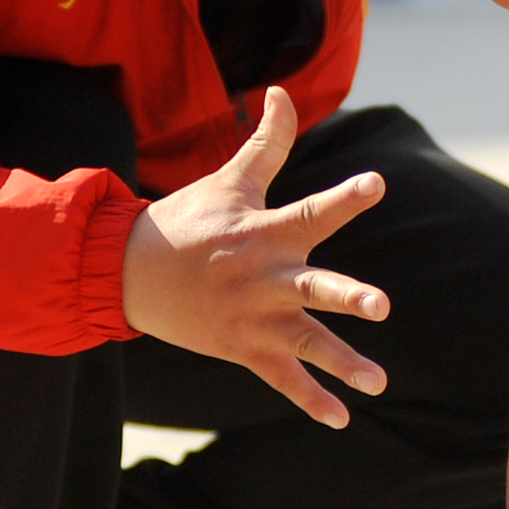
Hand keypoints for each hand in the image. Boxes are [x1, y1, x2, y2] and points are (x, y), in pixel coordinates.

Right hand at [121, 88, 388, 426]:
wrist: (127, 272)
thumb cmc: (188, 221)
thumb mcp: (228, 179)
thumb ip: (268, 142)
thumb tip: (281, 90)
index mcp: (264, 232)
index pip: (313, 210)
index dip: (345, 196)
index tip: (376, 183)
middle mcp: (264, 278)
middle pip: (313, 287)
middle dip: (347, 296)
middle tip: (381, 306)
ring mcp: (254, 318)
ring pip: (305, 342)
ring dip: (342, 361)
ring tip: (379, 382)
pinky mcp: (243, 348)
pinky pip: (282, 379)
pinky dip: (310, 400)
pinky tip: (342, 418)